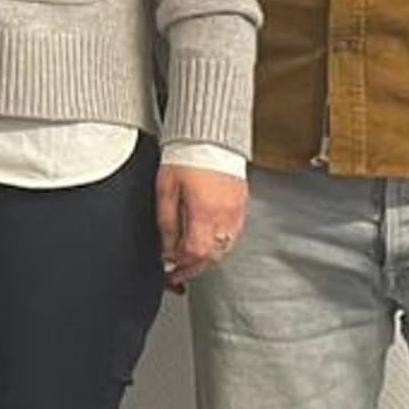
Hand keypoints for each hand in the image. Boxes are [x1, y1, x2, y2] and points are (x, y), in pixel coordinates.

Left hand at [159, 163, 248, 287]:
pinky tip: (209, 240)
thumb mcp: (165, 190)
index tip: (170, 270)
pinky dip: (220, 243)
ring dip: (207, 257)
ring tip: (191, 258)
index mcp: (203, 213)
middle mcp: (224, 216)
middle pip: (211, 256)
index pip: (195, 254)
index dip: (181, 266)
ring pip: (224, 248)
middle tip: (179, 271)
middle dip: (193, 267)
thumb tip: (167, 249)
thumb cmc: (185, 158)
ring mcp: (236, 211)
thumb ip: (167, 223)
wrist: (208, 136)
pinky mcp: (242, 204)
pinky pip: (234, 234)